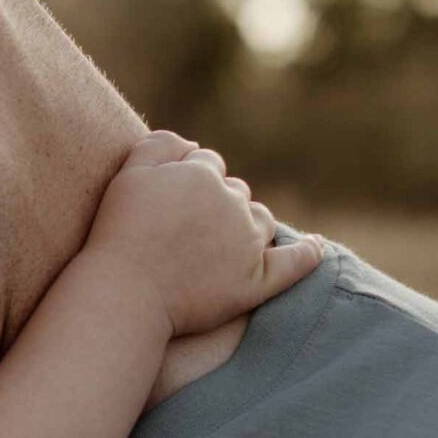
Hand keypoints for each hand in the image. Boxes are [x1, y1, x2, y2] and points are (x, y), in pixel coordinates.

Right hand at [86, 132, 321, 338]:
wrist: (125, 293)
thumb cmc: (119, 234)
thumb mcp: (129, 174)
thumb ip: (160, 146)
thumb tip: (193, 143)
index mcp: (204, 173)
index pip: (208, 164)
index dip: (188, 183)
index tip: (169, 206)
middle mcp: (233, 202)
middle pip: (235, 191)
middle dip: (217, 203)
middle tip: (184, 233)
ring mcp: (248, 242)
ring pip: (260, 219)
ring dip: (247, 224)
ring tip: (217, 248)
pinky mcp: (257, 280)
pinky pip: (295, 262)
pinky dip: (309, 253)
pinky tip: (317, 247)